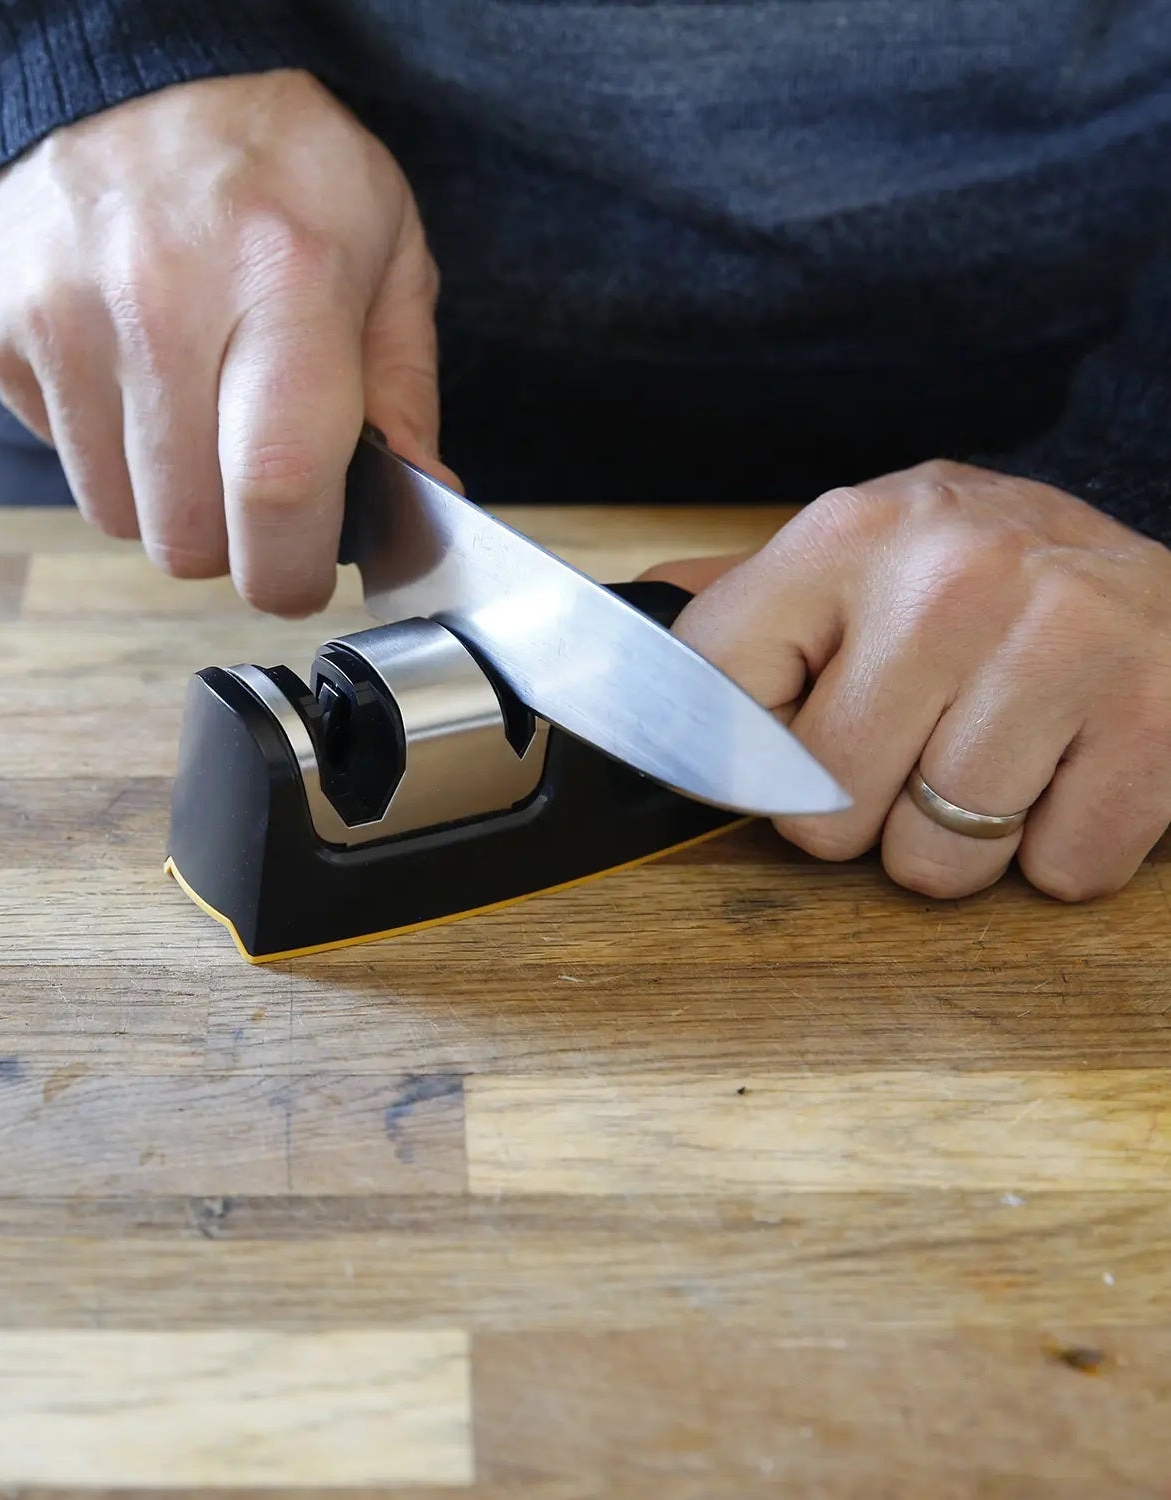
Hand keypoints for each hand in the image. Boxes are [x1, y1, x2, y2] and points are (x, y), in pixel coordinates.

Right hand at [0, 70, 451, 614]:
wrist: (128, 58)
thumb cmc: (278, 167)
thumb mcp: (385, 250)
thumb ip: (402, 390)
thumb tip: (418, 500)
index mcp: (283, 277)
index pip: (277, 488)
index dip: (290, 568)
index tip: (300, 573)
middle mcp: (159, 297)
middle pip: (186, 534)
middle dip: (231, 542)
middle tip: (254, 487)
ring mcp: (61, 311)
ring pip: (117, 514)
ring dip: (166, 500)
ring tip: (194, 415)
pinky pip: (59, 459)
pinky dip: (106, 449)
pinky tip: (132, 374)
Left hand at [645, 462, 1170, 900]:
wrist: (1159, 586)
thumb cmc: (984, 589)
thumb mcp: (857, 562)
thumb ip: (742, 610)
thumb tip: (613, 653)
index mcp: (846, 537)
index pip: (714, 706)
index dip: (738, 764)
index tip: (778, 757)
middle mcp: (949, 577)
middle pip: (821, 810)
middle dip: (862, 814)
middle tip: (918, 746)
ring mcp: (1059, 643)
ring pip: (932, 861)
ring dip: (958, 845)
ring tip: (996, 758)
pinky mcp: (1156, 716)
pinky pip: (1057, 872)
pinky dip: (1059, 852)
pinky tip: (1068, 773)